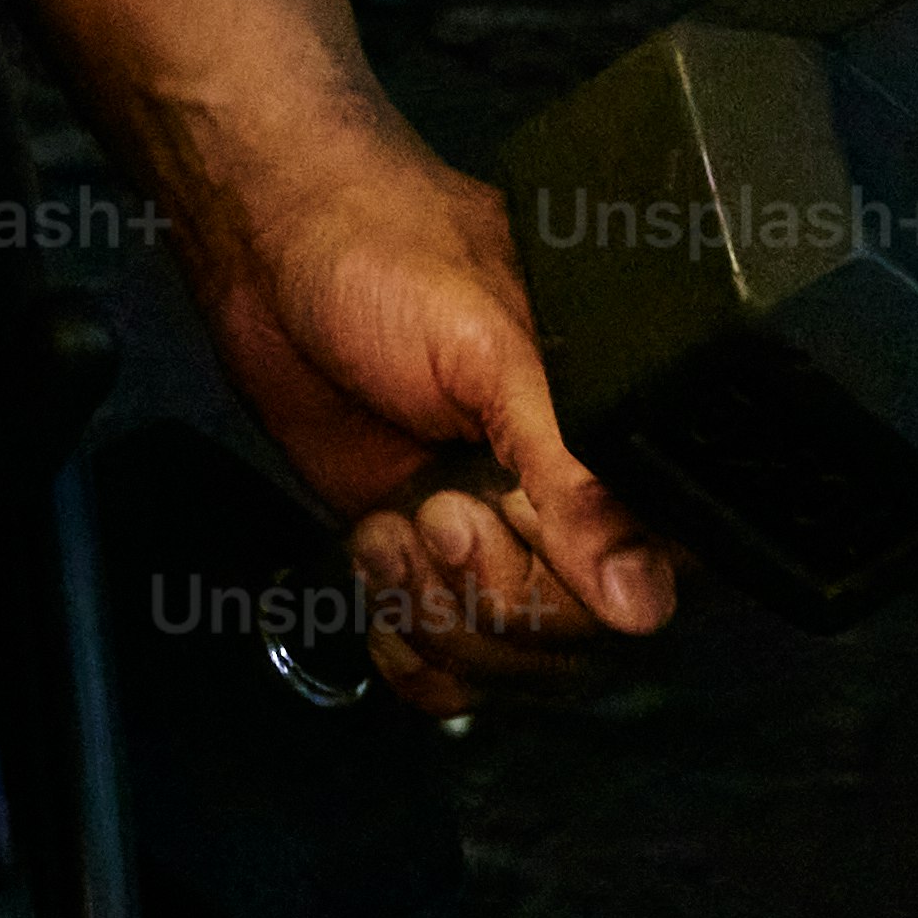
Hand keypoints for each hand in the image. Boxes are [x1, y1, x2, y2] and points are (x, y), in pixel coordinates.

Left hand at [168, 99, 675, 716]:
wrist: (269, 244)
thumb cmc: (388, 252)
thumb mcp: (491, 349)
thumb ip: (571, 474)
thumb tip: (643, 599)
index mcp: (617, 441)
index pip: (648, 586)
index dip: (569, 585)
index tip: (501, 511)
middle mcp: (571, 501)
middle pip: (572, 647)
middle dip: (486, 596)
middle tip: (435, 507)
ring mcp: (500, 539)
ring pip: (506, 666)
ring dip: (433, 612)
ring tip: (394, 524)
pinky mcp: (428, 563)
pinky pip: (450, 672)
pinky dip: (408, 647)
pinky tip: (380, 568)